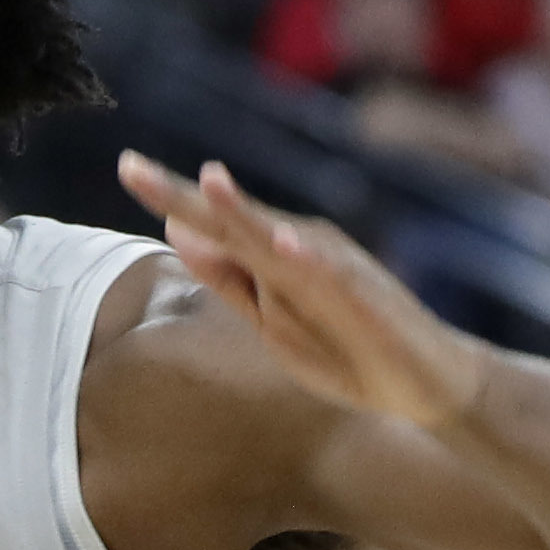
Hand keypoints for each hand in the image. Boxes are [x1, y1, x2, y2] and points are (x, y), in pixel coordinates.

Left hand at [120, 152, 493, 430]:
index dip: (169, 196)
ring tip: (207, 181)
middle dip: (186, 194)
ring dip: (246, 210)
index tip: (124, 166)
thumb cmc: (345, 345)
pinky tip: (286, 242)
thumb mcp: (270, 316)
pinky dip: (312, 259)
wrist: (425, 384)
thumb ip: (228, 276)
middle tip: (129, 166)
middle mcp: (301, 249)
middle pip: (235, 220)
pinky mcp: (370, 299)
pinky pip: (337, 277)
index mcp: (273, 255)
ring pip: (282, 236)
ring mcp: (336, 270)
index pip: (213, 223)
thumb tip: (177, 230)